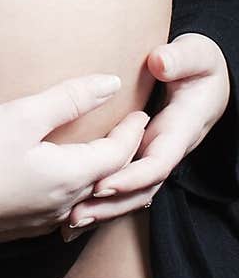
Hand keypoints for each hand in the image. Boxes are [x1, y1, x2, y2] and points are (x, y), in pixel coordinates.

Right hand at [0, 73, 150, 243]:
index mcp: (69, 176)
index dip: (132, 132)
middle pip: (108, 180)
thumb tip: (111, 83)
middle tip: (131, 134)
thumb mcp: (21, 115)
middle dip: (125, 156)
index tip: (140, 114)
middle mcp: (64, 205)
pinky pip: (65, 211)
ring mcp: (42, 221)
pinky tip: (64, 184)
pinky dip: (77, 192)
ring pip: (88, 199)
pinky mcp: (21, 227)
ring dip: (102, 176)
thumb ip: (68, 98)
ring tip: (104, 156)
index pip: (118, 155)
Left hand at [60, 33, 230, 240]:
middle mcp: (168, 149)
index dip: (131, 177)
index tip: (102, 183)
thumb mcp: (197, 54)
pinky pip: (125, 182)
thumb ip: (180, 58)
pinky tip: (74, 212)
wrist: (207, 74)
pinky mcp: (143, 154)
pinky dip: (103, 199)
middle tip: (75, 216)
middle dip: (110, 205)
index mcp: (181, 131)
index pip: (157, 163)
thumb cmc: (200, 63)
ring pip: (132, 191)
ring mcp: (155, 154)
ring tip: (69, 222)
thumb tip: (159, 63)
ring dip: (103, 209)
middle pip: (141, 188)